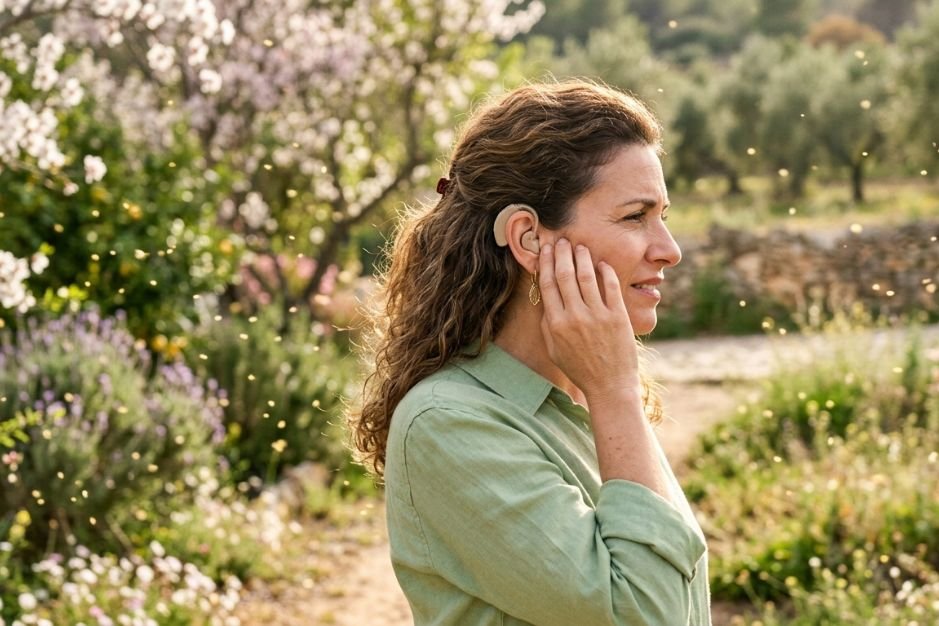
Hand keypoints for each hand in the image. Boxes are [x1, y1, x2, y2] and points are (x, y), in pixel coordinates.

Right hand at [537, 238, 640, 404]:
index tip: (545, 249)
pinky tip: (601, 263)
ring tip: (580, 247)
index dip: (545, 263)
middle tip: (561, 240)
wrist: (609, 386)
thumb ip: (548, 323)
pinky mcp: (617, 317)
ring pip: (586, 277)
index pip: (547, 284)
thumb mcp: (554, 349)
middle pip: (564, 275)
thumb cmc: (580, 369)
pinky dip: (605, 272)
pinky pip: (610, 287)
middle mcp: (574, 317)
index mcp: (556, 324)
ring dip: (581, 258)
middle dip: (561, 254)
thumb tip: (546, 298)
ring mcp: (597, 316)